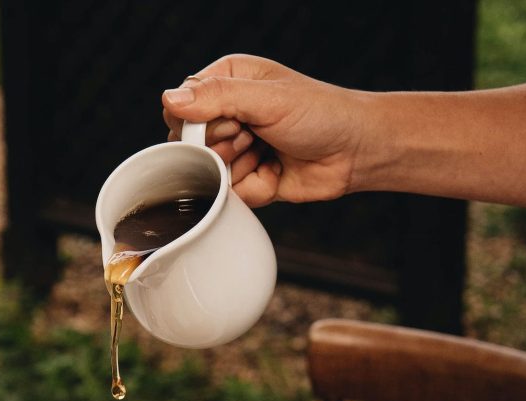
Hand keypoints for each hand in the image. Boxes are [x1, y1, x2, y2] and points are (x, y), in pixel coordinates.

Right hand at [162, 54, 367, 205]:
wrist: (355, 153)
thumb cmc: (321, 114)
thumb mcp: (267, 98)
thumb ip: (217, 98)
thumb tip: (170, 98)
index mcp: (228, 81)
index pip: (181, 106)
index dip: (198, 123)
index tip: (232, 122)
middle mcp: (228, 113)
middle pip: (190, 144)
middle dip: (223, 147)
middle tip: (254, 137)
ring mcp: (236, 148)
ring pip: (209, 173)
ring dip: (240, 169)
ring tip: (268, 153)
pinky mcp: (246, 179)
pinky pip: (230, 195)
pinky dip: (253, 188)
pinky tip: (275, 172)